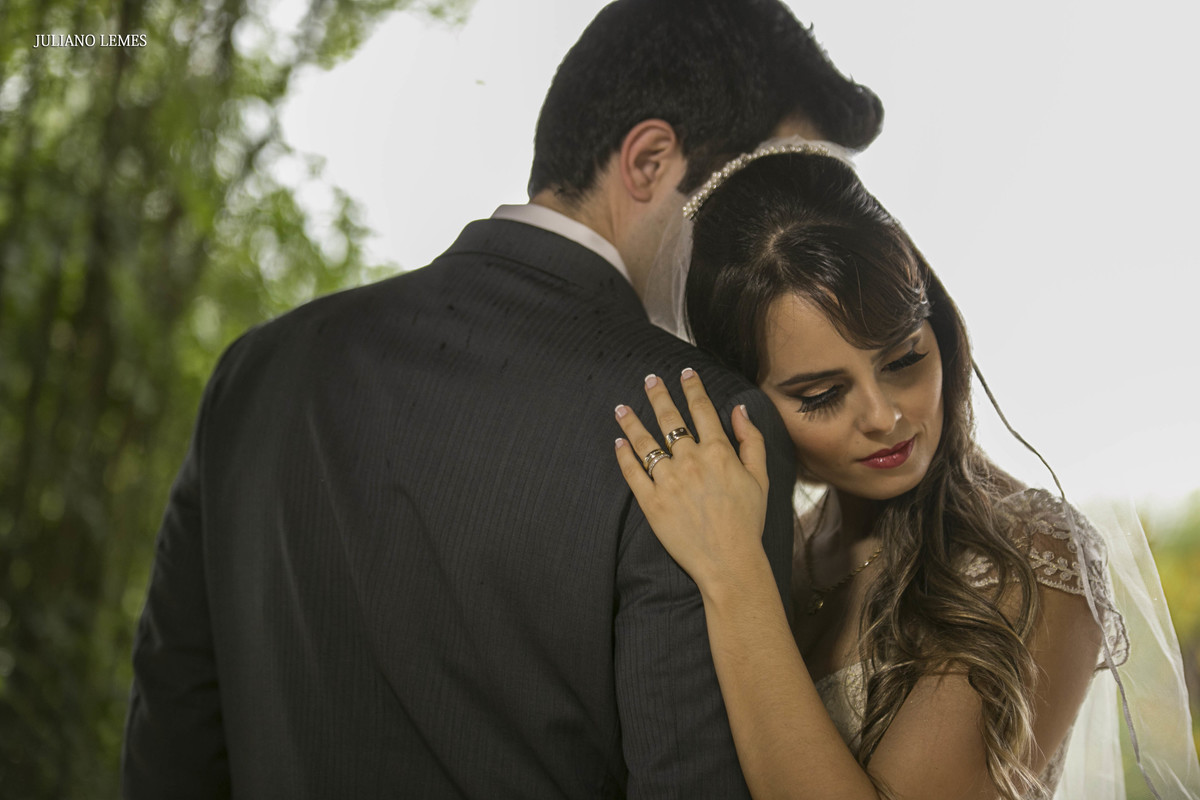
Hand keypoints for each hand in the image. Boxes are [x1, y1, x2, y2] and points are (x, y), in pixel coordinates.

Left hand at [614, 368, 769, 590]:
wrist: (730, 561)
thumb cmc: (748, 521)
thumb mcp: (761, 477)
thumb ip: (751, 440)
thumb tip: (740, 410)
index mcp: (717, 452)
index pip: (701, 410)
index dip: (692, 387)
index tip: (685, 372)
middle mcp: (690, 460)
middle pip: (669, 418)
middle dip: (658, 395)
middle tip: (649, 378)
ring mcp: (668, 480)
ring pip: (645, 442)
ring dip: (632, 421)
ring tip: (621, 407)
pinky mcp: (651, 502)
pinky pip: (632, 472)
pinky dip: (623, 455)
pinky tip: (618, 442)